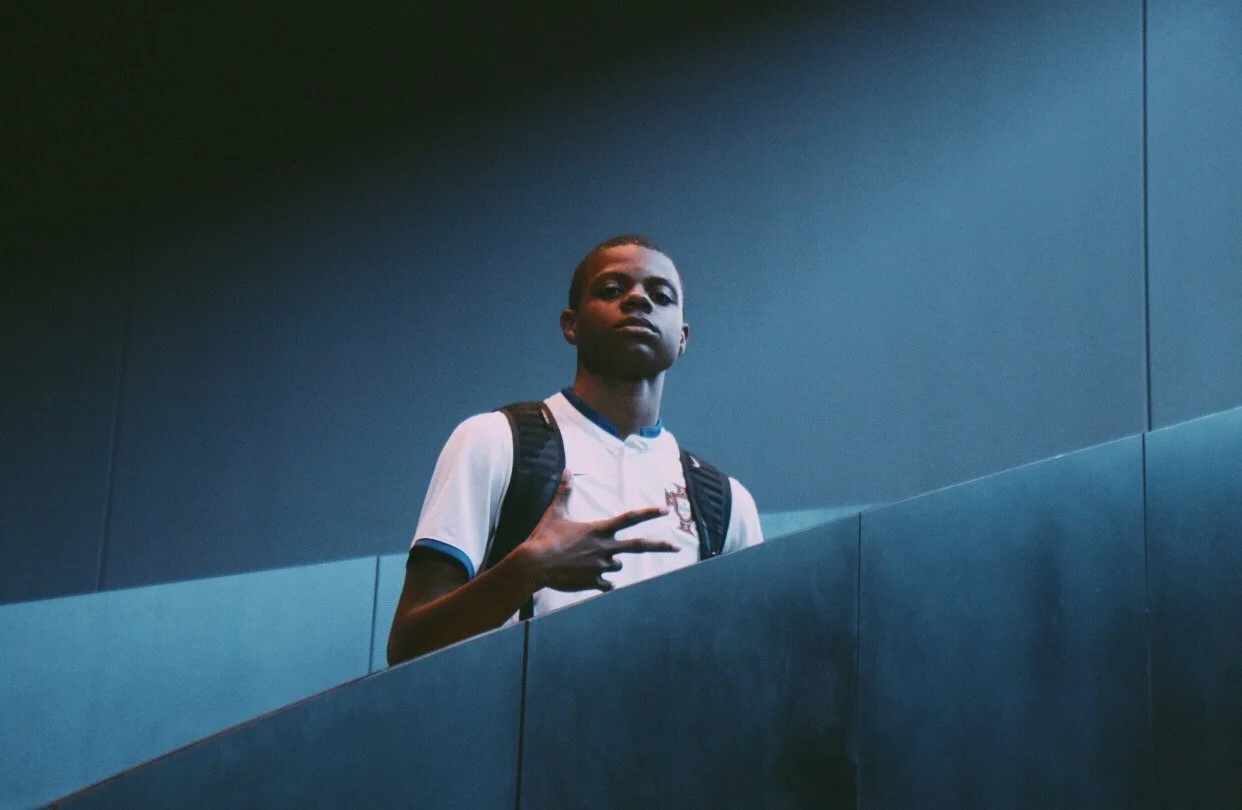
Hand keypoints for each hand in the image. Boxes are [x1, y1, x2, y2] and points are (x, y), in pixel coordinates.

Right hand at [520, 469, 678, 591]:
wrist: (534, 565)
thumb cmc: (544, 537)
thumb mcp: (556, 512)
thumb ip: (565, 492)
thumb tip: (566, 471)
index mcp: (599, 529)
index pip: (630, 518)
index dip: (649, 513)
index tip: (665, 510)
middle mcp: (605, 547)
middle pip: (639, 545)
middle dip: (660, 545)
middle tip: (677, 547)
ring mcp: (601, 567)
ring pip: (617, 564)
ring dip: (610, 561)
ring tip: (586, 559)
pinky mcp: (594, 582)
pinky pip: (606, 583)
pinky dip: (601, 581)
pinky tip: (587, 578)